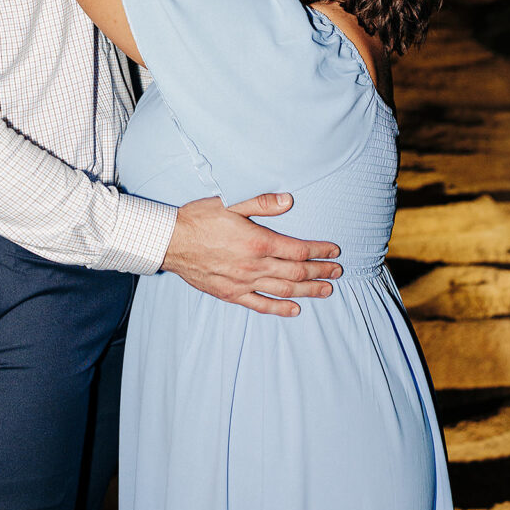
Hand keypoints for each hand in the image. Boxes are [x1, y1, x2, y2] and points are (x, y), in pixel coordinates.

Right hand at [162, 193, 341, 317]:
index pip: (298, 249)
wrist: (170, 242)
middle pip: (296, 272)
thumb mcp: (230, 202)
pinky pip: (260, 304)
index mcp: (258, 241)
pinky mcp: (231, 294)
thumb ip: (261, 203)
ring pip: (283, 290)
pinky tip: (295, 309)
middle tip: (338, 272)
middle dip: (320, 272)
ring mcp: (243, 282)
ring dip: (308, 291)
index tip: (334, 252)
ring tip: (327, 291)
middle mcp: (254, 265)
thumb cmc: (199, 219)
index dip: (319, 251)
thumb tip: (289, 201)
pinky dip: (280, 308)